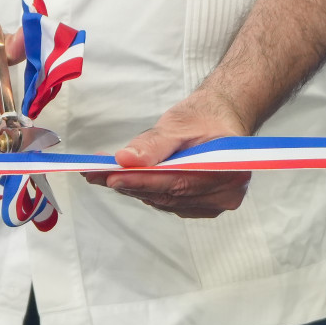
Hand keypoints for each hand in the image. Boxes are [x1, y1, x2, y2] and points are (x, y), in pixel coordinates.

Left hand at [84, 88, 251, 218]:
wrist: (220, 121)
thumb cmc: (204, 118)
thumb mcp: (178, 124)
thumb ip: (153, 145)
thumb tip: (125, 160)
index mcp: (229, 169)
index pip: (178, 182)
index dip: (143, 181)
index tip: (112, 177)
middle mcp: (227, 193)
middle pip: (169, 195)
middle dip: (130, 184)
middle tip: (95, 175)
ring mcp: (215, 204)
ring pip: (165, 201)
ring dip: (134, 188)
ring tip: (102, 175)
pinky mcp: (201, 207)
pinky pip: (168, 203)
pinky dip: (146, 191)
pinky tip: (126, 180)